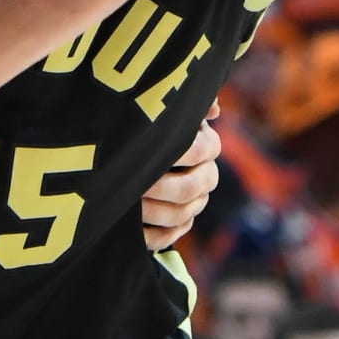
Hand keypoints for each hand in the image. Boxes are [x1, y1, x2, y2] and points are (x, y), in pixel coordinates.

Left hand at [142, 102, 222, 250]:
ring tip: (124, 202)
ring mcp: (195, 203)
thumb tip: (213, 108)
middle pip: (191, 187)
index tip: (149, 150)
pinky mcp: (181, 224)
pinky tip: (132, 230)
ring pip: (181, 214)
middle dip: (159, 186)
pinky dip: (152, 235)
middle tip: (132, 183)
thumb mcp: (164, 108)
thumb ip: (185, 102)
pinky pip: (171, 236)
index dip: (178, 151)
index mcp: (206, 145)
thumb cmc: (151, 124)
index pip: (203, 149)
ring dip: (151, 210)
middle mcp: (206, 175)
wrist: (135, 151)